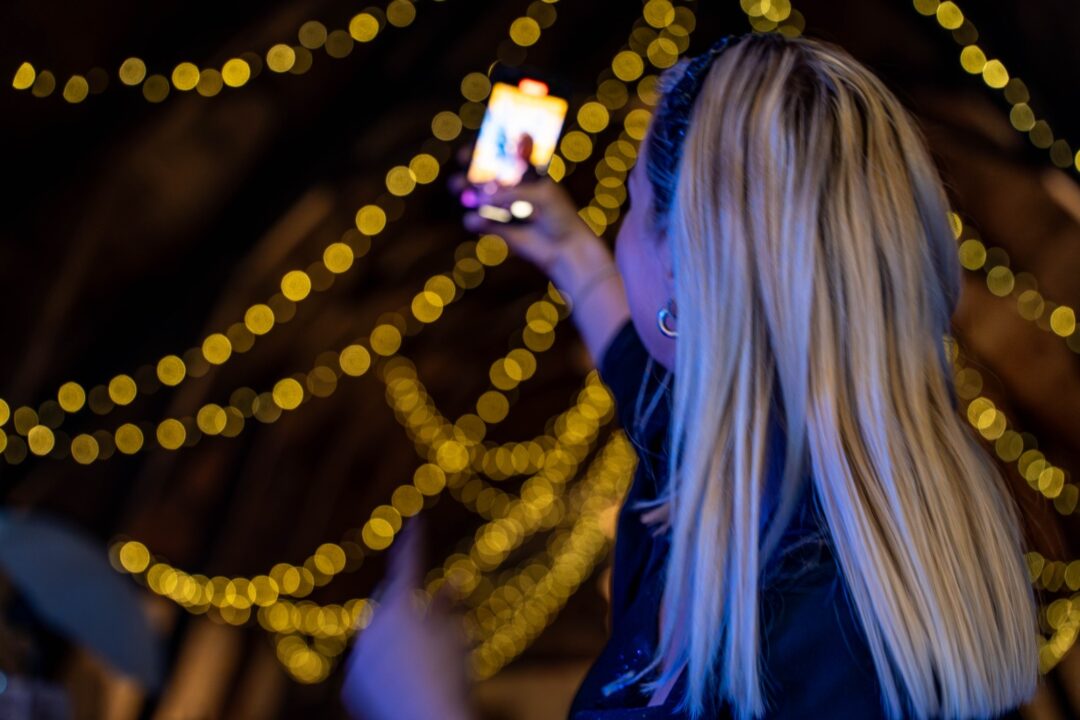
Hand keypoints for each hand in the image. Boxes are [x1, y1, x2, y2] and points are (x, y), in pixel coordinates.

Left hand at [341, 518, 471, 719]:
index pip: (409, 563)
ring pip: (377, 634)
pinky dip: (384, 666)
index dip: (414, 539)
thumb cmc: (451, 675)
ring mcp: (359, 655)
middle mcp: (373, 624)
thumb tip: (451, 583)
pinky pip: (369, 664)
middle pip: (388, 600)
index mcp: (400, 605)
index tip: (416, 518)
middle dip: (406, 601)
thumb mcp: (456, 635)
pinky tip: (405, 681)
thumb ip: (447, 606)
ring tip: (422, 657)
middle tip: (427, 607)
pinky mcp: (352, 683)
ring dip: (396, 636)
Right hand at [447, 146, 613, 289]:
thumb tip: (483, 192)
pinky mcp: (498, 229)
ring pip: (476, 197)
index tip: (467, 153)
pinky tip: (475, 220)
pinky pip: (479, 222)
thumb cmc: (559, 214)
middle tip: (461, 177)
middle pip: (482, 174)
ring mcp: (502, 207)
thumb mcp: (540, 194)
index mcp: (523, 170)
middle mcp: (510, 186)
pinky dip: (474, 220)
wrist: (566, 247)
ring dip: (466, 193)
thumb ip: (513, 190)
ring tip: (464, 196)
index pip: (498, 154)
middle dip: (469, 174)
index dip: (480, 151)